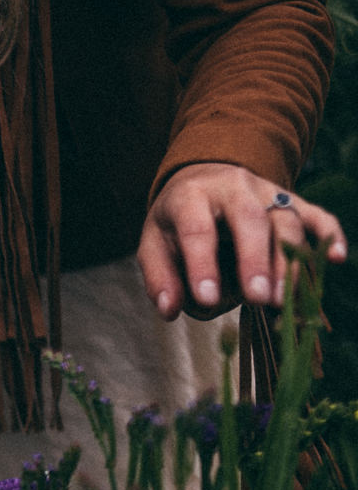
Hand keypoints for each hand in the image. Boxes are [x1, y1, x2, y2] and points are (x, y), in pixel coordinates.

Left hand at [139, 162, 346, 321]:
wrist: (202, 178)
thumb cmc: (176, 221)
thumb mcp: (154, 242)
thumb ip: (159, 277)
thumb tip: (170, 311)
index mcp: (191, 196)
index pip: (197, 230)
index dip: (202, 265)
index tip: (208, 299)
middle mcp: (233, 187)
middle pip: (250, 220)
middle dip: (255, 260)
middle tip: (258, 298)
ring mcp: (267, 191)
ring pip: (285, 222)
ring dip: (288, 260)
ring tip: (284, 299)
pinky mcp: (291, 200)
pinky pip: (315, 214)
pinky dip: (329, 234)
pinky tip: (336, 258)